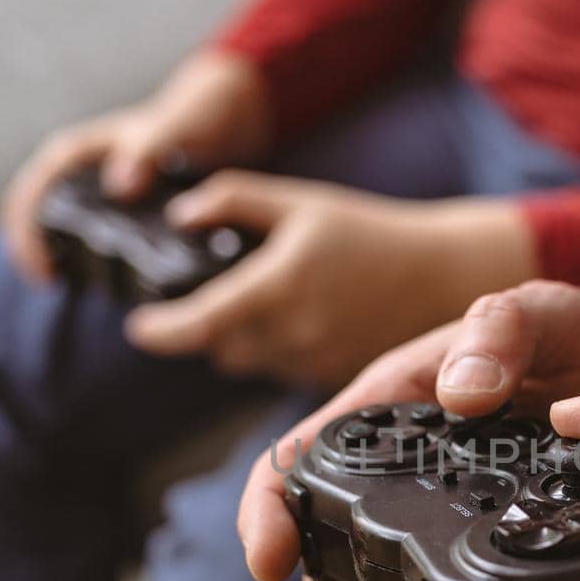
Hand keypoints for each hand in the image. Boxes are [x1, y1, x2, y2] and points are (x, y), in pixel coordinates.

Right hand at [0, 50, 270, 280]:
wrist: (219, 120)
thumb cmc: (190, 119)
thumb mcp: (170, 130)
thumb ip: (147, 151)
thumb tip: (121, 185)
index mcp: (76, 152)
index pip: (30, 192)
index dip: (25, 231)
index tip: (40, 268)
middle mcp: (76, 173)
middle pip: (33, 215)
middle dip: (33, 251)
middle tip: (50, 284)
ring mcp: (94, 193)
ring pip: (57, 229)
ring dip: (59, 259)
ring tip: (72, 289)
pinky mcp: (115, 211)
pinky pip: (89, 238)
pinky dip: (89, 261)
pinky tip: (106, 287)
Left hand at [122, 174, 546, 385]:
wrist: (440, 276)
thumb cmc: (370, 234)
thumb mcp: (299, 203)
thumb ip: (232, 201)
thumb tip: (180, 215)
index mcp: (274, 289)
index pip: (194, 326)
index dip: (158, 331)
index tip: (139, 326)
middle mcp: (289, 335)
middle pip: (218, 348)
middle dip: (209, 326)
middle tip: (217, 297)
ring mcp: (312, 364)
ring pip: (249, 363)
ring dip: (244, 340)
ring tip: (269, 304)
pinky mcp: (331, 378)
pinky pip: (283, 372)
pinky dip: (278, 352)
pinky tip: (303, 320)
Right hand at [236, 282, 579, 580]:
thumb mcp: (544, 310)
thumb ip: (501, 331)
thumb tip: (457, 391)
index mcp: (397, 399)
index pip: (303, 450)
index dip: (270, 503)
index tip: (270, 558)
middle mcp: (415, 460)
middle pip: (331, 523)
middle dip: (317, 572)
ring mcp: (455, 505)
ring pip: (390, 564)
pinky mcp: (502, 542)